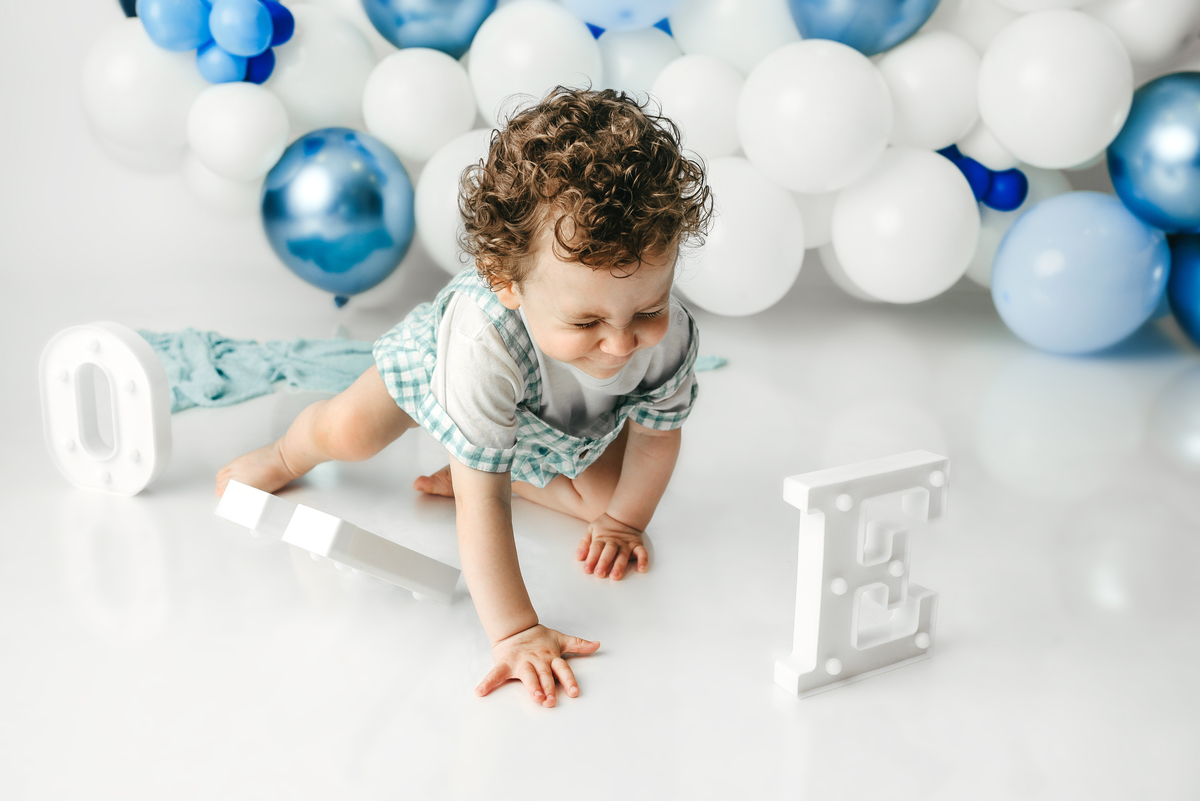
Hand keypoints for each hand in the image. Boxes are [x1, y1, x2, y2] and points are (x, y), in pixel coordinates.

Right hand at [477, 624, 599, 707]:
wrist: (515, 628)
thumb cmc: (539, 638)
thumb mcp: (560, 639)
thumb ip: (578, 644)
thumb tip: (597, 644)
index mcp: (550, 657)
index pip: (562, 669)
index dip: (568, 680)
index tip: (574, 692)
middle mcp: (537, 660)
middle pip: (544, 675)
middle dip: (548, 688)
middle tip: (551, 701)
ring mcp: (521, 662)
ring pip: (527, 675)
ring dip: (530, 686)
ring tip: (534, 696)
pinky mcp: (505, 663)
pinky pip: (495, 674)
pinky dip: (487, 682)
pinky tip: (480, 692)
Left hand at [576, 513, 647, 579]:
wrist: (623, 516)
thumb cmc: (604, 527)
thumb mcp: (591, 530)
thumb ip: (584, 544)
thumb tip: (578, 557)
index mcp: (602, 538)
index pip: (596, 549)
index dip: (591, 559)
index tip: (587, 569)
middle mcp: (614, 542)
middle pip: (609, 552)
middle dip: (604, 563)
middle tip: (599, 573)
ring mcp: (626, 544)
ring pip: (623, 555)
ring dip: (620, 565)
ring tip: (615, 576)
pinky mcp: (637, 545)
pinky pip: (642, 552)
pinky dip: (643, 560)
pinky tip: (642, 569)